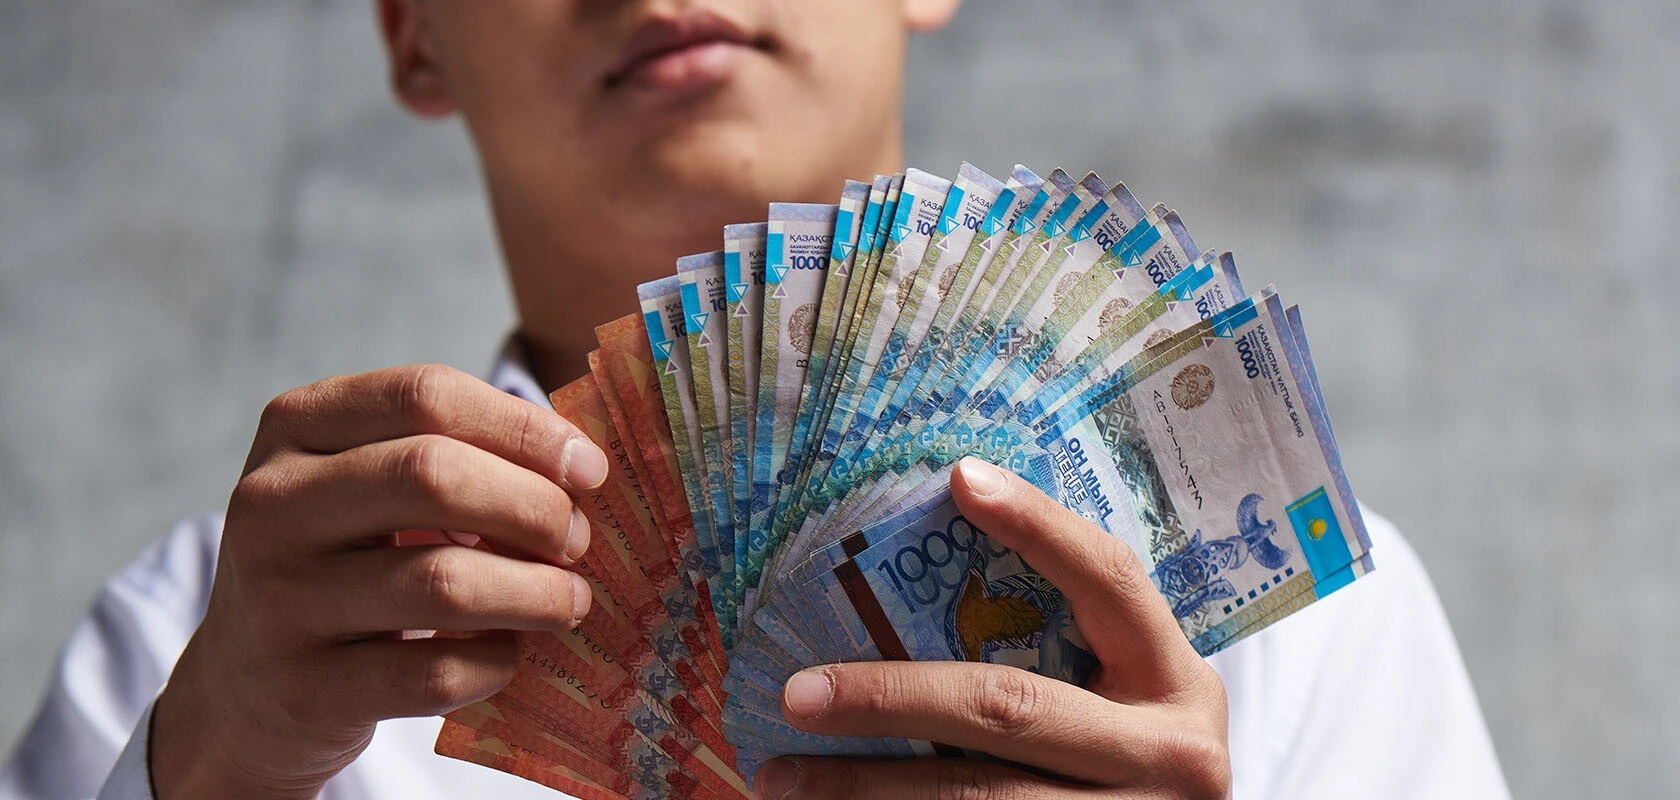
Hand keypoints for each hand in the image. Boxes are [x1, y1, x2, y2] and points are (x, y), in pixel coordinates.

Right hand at [151, 365, 603, 798]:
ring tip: (569, 601)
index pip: (426, 396)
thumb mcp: (368, 484)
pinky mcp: (304, 689)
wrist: (245, 686)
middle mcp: (271, 504)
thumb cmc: (344, 562)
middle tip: (577, 540)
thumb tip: (582, 465)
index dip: (526, 428)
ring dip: (535, 593)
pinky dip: (494, 664)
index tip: (590, 469)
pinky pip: (432, 674)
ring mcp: (278, 600)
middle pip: (434, 477)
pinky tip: (508, 656)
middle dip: (534, 507)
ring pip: (443, 583)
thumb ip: (455, 453)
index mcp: (295, 427)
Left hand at [757, 457, 1230, 798]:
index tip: (960, 476)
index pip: (1111, 579)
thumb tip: (923, 566)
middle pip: (1009, 706)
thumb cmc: (1137, 764)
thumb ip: (1067, 645)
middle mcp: (1168, 754)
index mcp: (1176, 682)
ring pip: (977, 798)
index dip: (1040, 525)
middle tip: (796, 692)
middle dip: (889, 696)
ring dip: (864, 787)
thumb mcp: (1134, 699)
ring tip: (778, 777)